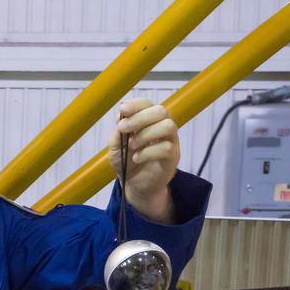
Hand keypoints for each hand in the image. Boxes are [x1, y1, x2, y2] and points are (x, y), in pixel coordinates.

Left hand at [107, 98, 179, 221]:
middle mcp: (162, 127)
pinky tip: (136, 158)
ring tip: (132, 146)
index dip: (136, 104)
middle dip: (140, 117)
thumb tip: (120, 116)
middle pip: (161, 111)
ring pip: (168, 126)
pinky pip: (167, 148)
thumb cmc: (127, 163)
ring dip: (146, 134)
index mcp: (148, 121)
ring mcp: (171, 141)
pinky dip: (148, 152)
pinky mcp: (173, 157)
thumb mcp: (116, 148)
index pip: (148, 104)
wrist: (134, 185)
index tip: (123, 110)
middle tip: (123, 129)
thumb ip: (118, 133)